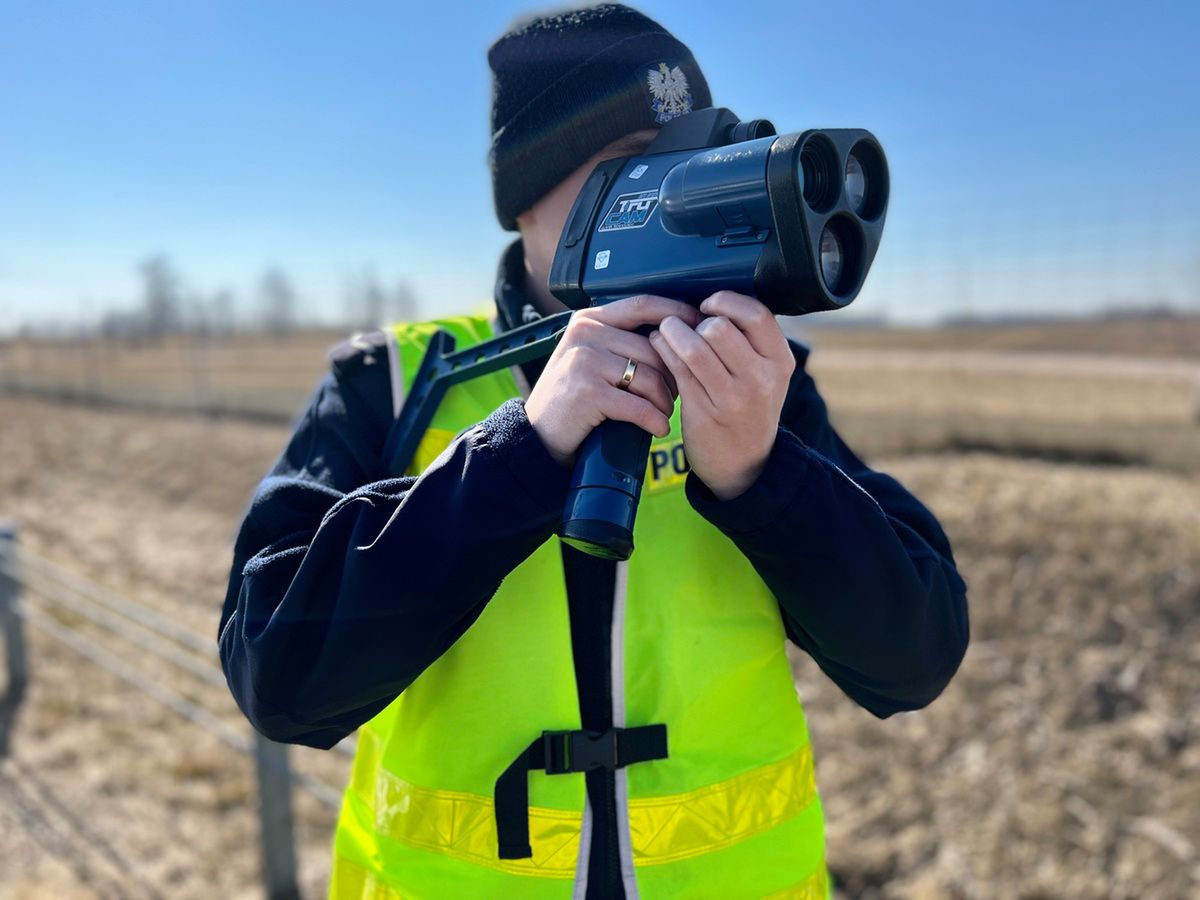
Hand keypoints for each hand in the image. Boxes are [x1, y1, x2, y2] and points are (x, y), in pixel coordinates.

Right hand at [525, 295, 701, 466]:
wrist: (538, 434)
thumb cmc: (572, 397)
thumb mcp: (590, 357)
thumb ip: (621, 340)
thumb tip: (676, 336)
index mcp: (590, 320)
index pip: (644, 304)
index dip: (678, 314)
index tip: (701, 328)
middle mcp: (586, 334)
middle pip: (654, 348)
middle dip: (674, 375)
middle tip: (676, 394)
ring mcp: (585, 361)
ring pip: (650, 377)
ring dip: (665, 402)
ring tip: (663, 413)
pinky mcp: (587, 392)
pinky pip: (639, 406)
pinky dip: (654, 421)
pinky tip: (656, 428)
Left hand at [649, 291, 794, 499]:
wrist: (744, 464)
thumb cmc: (750, 408)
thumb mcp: (767, 374)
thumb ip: (750, 340)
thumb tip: (712, 301)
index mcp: (780, 361)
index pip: (755, 314)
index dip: (726, 301)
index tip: (709, 305)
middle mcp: (761, 379)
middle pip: (720, 328)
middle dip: (695, 320)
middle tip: (686, 324)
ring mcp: (732, 398)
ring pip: (694, 347)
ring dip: (672, 331)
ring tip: (667, 330)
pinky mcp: (703, 411)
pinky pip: (676, 368)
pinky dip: (663, 349)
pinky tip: (660, 346)